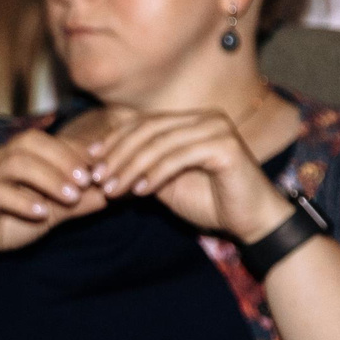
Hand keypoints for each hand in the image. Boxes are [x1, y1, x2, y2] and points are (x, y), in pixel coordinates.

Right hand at [0, 126, 108, 262]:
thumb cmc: (12, 219)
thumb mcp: (53, 210)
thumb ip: (79, 201)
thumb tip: (113, 195)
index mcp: (20, 154)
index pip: (51, 141)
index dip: (77, 151)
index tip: (102, 167)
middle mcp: (1, 158)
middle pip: (31, 143)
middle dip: (63, 159)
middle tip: (88, 180)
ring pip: (15, 164)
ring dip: (47, 178)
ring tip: (70, 197)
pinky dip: (22, 201)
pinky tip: (41, 213)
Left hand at [88, 106, 292, 243]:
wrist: (249, 220)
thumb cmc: (210, 201)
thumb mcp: (166, 183)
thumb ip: (142, 169)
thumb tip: (103, 165)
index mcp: (190, 122)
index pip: (143, 123)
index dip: (114, 139)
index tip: (91, 160)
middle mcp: (204, 119)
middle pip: (148, 130)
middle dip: (118, 154)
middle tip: (98, 178)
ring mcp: (216, 129)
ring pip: (160, 143)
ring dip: (131, 167)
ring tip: (112, 189)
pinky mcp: (225, 146)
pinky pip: (179, 157)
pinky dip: (155, 174)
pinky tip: (139, 191)